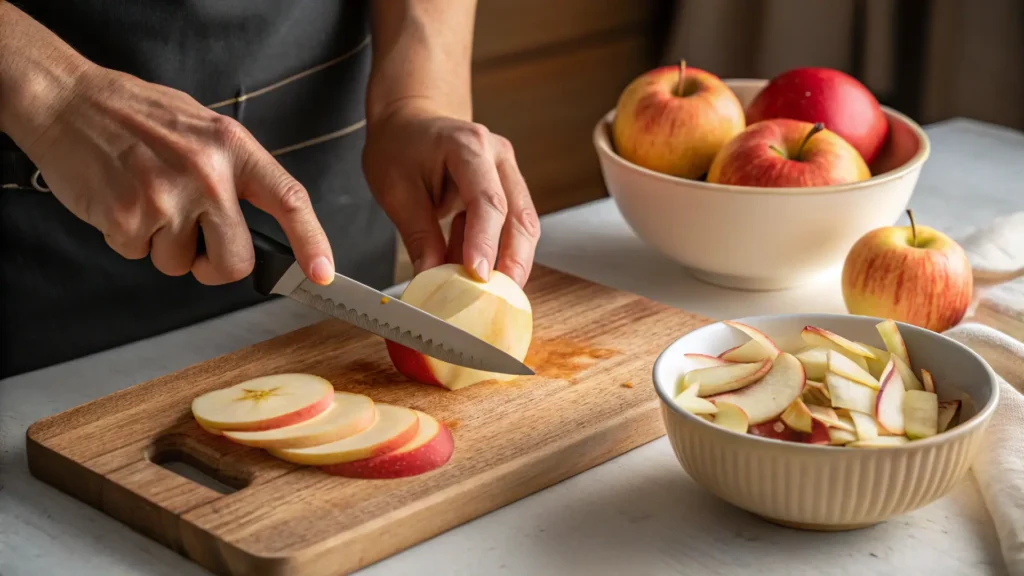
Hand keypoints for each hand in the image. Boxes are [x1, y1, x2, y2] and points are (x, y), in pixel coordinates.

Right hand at [19, 65, 335, 285]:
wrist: (68, 101)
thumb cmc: (137, 115)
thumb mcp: (203, 128)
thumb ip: (234, 172)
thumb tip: (260, 224)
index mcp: (232, 147)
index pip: (288, 199)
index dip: (311, 241)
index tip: (321, 273)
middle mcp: (206, 174)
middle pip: (235, 260)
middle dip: (216, 266)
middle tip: (195, 244)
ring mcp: (166, 198)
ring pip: (180, 264)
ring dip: (162, 246)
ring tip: (145, 199)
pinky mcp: (126, 218)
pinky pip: (139, 256)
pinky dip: (128, 238)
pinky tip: (120, 200)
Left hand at [362, 102, 540, 286]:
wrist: (411, 120)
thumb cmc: (400, 147)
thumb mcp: (396, 191)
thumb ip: (419, 236)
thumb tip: (432, 280)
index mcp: (468, 146)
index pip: (487, 201)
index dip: (485, 242)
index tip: (479, 276)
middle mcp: (498, 155)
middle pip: (520, 216)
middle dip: (514, 261)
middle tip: (500, 298)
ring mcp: (508, 171)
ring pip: (524, 224)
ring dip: (512, 261)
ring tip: (491, 293)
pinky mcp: (508, 188)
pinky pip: (513, 226)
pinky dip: (499, 252)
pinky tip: (479, 271)